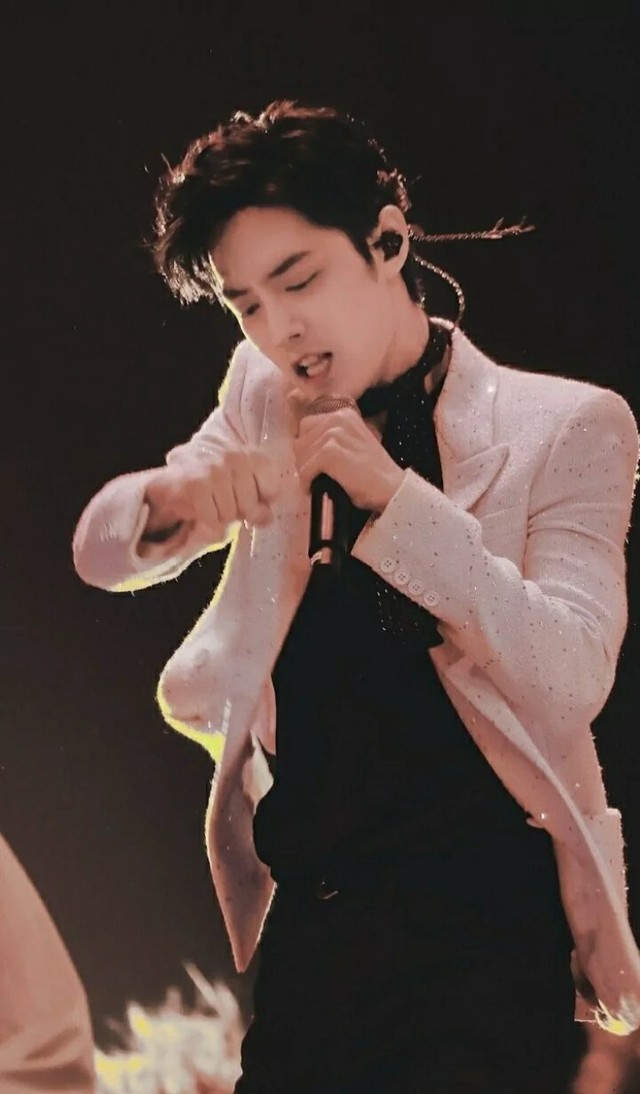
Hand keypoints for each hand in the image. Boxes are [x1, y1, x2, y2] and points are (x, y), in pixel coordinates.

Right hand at [142, 445, 281, 536]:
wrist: (170, 482)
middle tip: (221, 501)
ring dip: (218, 517)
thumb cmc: (213, 485)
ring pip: (230, 514)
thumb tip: (266, 518)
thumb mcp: (242, 487)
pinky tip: (198, 509)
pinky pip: (212, 520)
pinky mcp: (196, 484)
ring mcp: (215, 469)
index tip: (243, 497)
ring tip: (208, 503)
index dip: (259, 502)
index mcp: (252, 455)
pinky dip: (206, 522)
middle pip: (250, 507)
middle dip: (237, 512)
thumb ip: (259, 501)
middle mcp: (235, 457)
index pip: (272, 491)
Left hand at [291, 400, 404, 511]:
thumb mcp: (353, 442)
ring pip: (300, 456)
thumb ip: (333, 437)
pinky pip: (305, 470)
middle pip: (300, 441)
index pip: (307, 425)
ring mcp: (333, 435)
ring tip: (314, 483)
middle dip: (303, 460)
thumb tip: (304, 446)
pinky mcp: (330, 453)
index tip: (313, 463)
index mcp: (343, 414)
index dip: (307, 447)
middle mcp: (337, 418)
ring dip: (304, 473)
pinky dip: (306, 483)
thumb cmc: (373, 472)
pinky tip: (314, 489)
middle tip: (312, 476)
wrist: (391, 487)